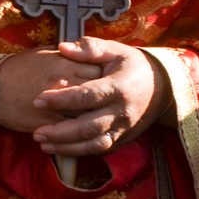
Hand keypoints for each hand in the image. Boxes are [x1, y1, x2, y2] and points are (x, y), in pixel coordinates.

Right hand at [0, 49, 103, 132]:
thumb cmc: (17, 69)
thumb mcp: (43, 54)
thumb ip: (68, 56)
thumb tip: (86, 56)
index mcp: (65, 63)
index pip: (99, 69)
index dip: (107, 76)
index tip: (108, 80)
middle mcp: (66, 83)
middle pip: (100, 93)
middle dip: (106, 98)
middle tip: (107, 101)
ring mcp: (60, 105)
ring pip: (90, 114)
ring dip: (96, 116)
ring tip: (98, 116)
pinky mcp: (52, 123)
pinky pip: (75, 130)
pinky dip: (83, 131)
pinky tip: (86, 130)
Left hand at [29, 39, 169, 155]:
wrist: (163, 87)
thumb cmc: (132, 66)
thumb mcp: (115, 51)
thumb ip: (90, 48)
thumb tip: (62, 47)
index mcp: (118, 87)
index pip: (86, 96)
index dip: (61, 99)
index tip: (37, 99)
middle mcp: (122, 111)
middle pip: (88, 127)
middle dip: (60, 132)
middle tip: (36, 132)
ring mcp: (124, 128)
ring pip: (94, 144)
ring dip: (67, 147)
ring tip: (42, 143)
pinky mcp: (124, 138)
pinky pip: (101, 150)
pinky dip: (79, 152)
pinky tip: (59, 149)